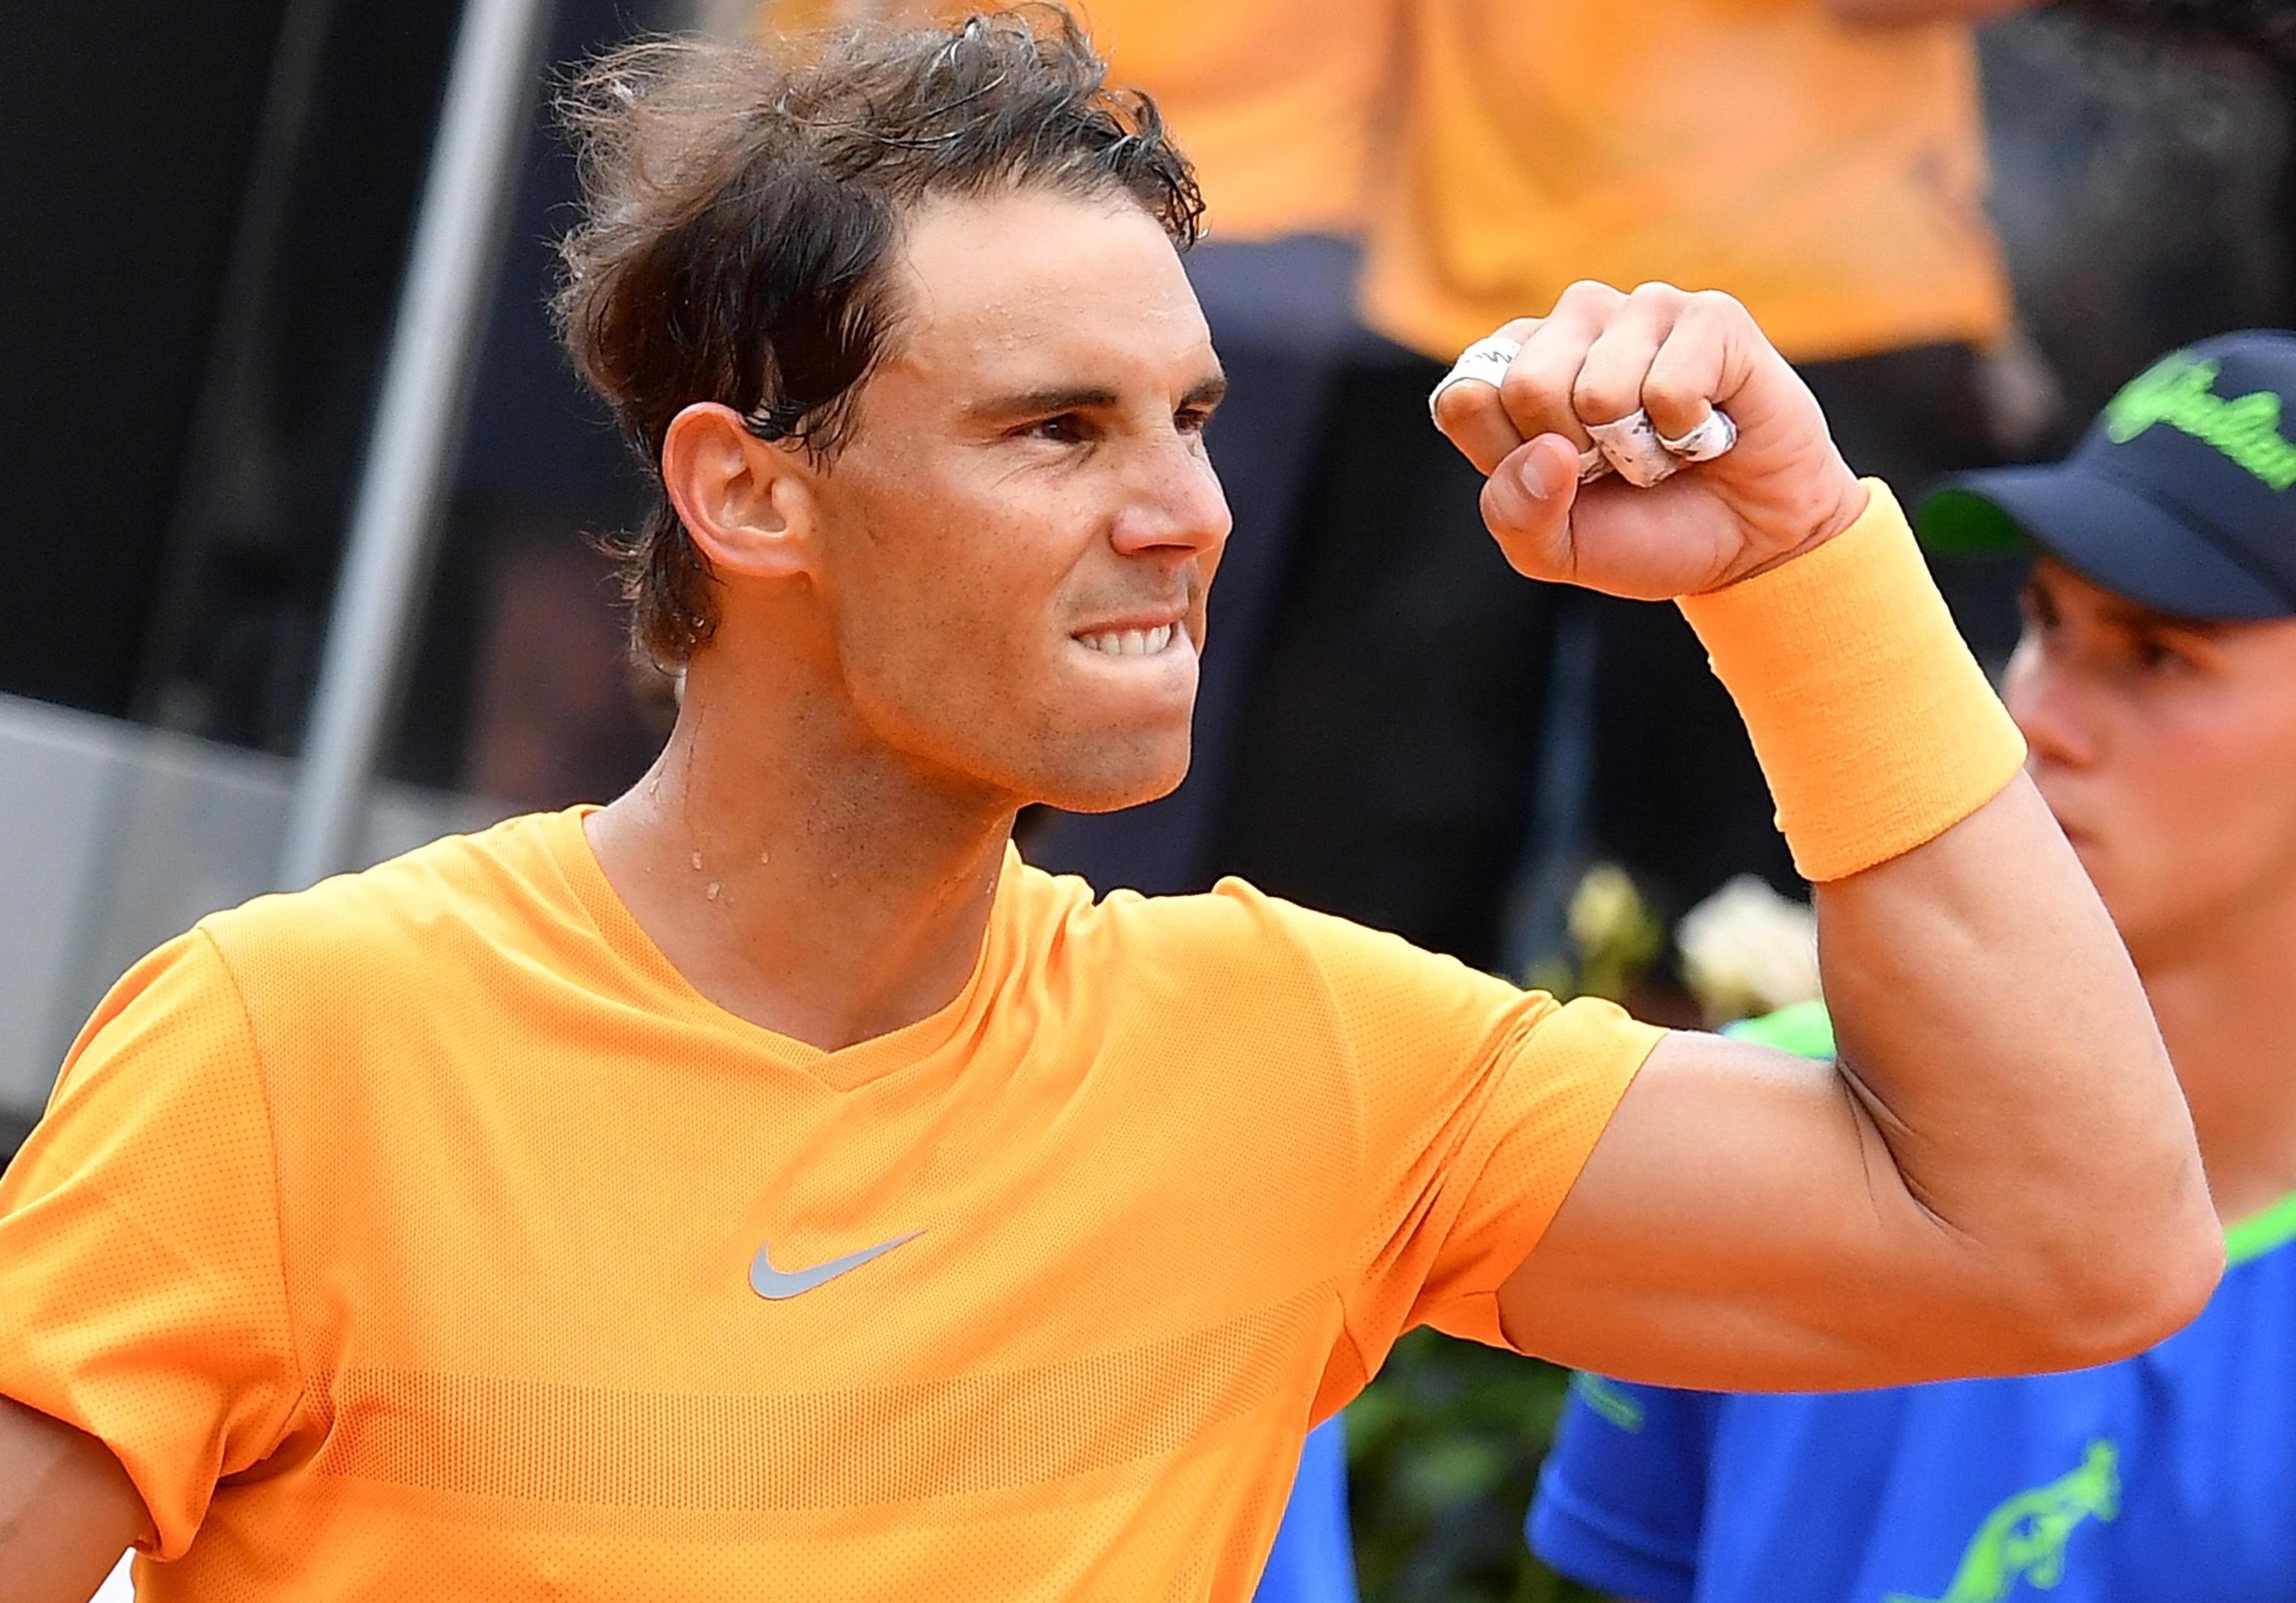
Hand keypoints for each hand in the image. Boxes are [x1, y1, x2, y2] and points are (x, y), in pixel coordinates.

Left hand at [1432, 281, 1869, 598]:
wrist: (1750, 546)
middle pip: (1526, 386)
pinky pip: (1669, 385)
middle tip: (1618, 464)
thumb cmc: (1646, 533)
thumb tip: (1548, 452)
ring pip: (1598, 388)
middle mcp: (1573, 324)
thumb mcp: (1556, 549)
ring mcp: (1642, 310)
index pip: (1467, 397)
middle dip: (1576, 454)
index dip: (1510, 458)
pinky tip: (1705, 429)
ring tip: (1665, 445)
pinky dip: (1688, 434)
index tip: (1558, 477)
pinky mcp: (1710, 316)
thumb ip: (1516, 512)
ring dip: (1637, 448)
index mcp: (1517, 366)